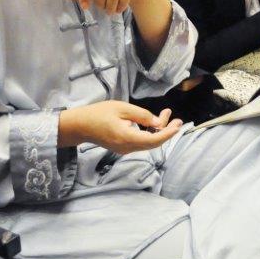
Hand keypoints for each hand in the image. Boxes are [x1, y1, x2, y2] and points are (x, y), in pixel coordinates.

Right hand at [59, 101, 181, 152]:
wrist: (80, 125)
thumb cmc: (99, 113)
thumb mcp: (122, 108)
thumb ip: (142, 116)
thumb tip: (158, 123)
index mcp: (127, 138)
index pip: (154, 140)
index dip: (168, 133)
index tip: (178, 124)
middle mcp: (127, 148)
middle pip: (153, 143)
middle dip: (166, 130)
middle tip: (175, 117)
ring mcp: (125, 149)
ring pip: (148, 143)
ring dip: (158, 130)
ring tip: (166, 115)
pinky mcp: (123, 147)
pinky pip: (141, 142)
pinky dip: (150, 133)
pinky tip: (153, 122)